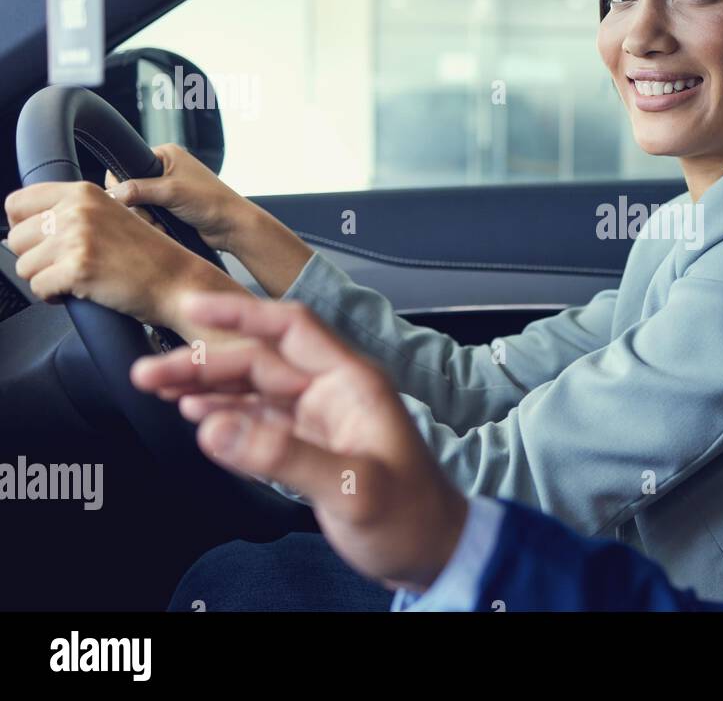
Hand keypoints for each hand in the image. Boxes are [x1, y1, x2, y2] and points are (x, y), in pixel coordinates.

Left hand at [4, 181, 233, 328]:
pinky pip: (38, 288)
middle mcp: (77, 210)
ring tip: (75, 278)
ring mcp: (77, 239)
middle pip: (15, 238)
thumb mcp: (112, 216)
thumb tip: (26, 227)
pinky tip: (79, 291)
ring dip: (45, 278)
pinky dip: (54, 296)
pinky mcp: (79, 269)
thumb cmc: (150, 256)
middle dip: (35, 258)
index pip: (17, 203)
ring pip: (23, 266)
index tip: (39, 242)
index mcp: (83, 192)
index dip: (23, 227)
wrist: (180, 282)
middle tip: (65, 265)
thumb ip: (73, 212)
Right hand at [108, 143, 312, 299]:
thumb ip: (138, 189)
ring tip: (160, 225)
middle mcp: (164, 170)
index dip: (122, 184)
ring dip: (145, 219)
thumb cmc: (212, 202)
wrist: (233, 227)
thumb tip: (111, 194)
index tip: (127, 199)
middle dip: (136, 207)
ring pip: (137, 206)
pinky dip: (153, 225)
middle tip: (149, 215)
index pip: (125, 164)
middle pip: (129, 188)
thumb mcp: (171, 191)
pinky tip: (165, 230)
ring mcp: (166, 191)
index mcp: (164, 155)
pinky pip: (148, 217)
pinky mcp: (169, 209)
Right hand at [130, 294, 467, 592]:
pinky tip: (197, 415)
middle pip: (259, 362)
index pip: (290, 330)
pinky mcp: (310, 448)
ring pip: (254, 390)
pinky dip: (226, 416)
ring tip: (158, 387)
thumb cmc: (413, 518)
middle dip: (204, 363)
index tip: (194, 309)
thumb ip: (284, 458)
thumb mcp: (353, 488)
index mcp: (352, 384)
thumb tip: (216, 430)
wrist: (433, 553)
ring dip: (208, 387)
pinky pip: (259, 421)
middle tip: (149, 373)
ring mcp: (321, 420)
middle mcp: (334, 394)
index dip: (242, 315)